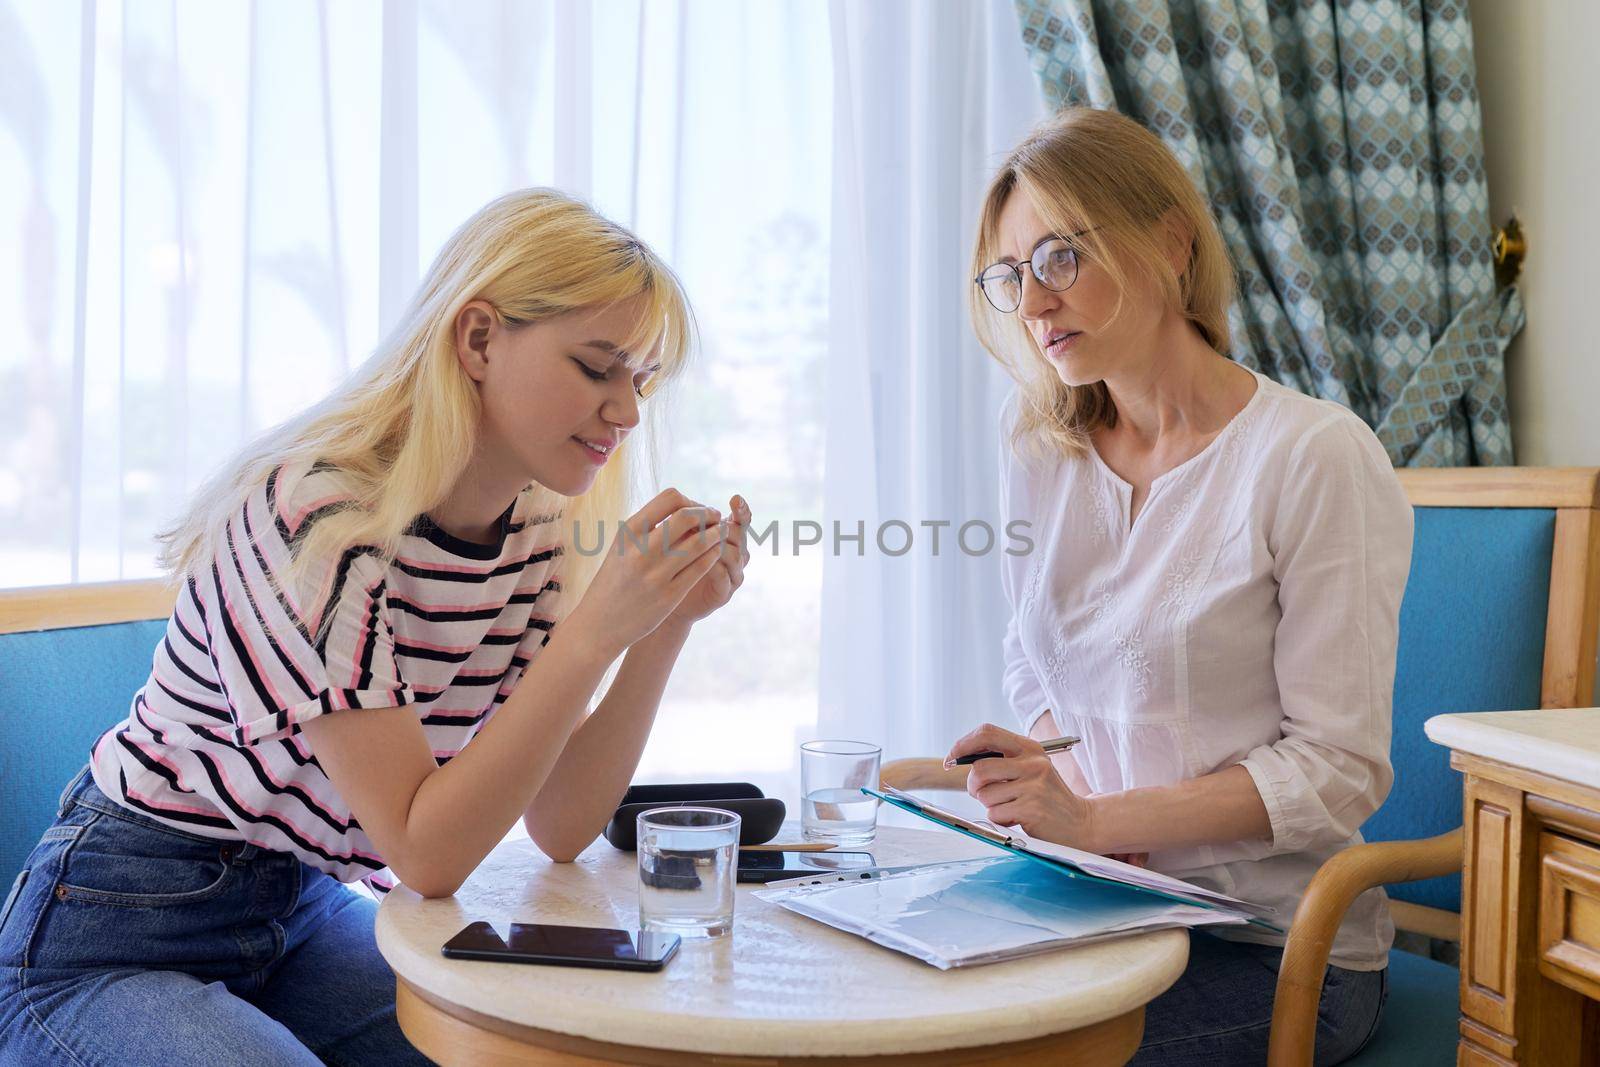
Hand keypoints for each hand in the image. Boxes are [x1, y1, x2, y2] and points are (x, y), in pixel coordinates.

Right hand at [565, 488, 734, 658]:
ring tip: (722, 532)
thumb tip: (685, 509)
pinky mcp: (668, 596)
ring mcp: (655, 574)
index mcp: (628, 532)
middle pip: (687, 516)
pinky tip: (716, 553)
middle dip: (708, 514)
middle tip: (716, 518)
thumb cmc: (615, 580)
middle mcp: (641, 550)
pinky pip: (700, 568)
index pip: (670, 498)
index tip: (697, 510)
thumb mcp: (622, 547)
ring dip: (716, 534)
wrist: (599, 624)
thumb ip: (647, 528)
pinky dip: (713, 555)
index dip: (691, 501)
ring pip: (699, 542)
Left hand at [668, 495, 750, 625]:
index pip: (742, 518)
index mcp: (728, 536)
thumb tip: (678, 498)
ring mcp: (733, 574)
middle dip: (721, 527)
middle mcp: (736, 553)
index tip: (735, 499)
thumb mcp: (676, 538)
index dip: (742, 508)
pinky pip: (725, 576)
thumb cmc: (670, 563)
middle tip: (700, 525)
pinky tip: (697, 562)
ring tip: (697, 540)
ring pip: (736, 554)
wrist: (664, 601)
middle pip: (740, 534)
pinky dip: (713, 566)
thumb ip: (684, 522)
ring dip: (717, 545)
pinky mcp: (725, 593)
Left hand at [946, 723, 1098, 850]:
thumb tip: (959, 757)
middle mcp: (1033, 763)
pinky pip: (995, 814)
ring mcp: (1033, 786)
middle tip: (980, 793)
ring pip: (985, 795)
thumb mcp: (1031, 768)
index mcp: (1029, 747)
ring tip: (1010, 806)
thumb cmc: (1047, 796)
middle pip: (979, 769)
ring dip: (990, 805)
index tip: (952, 758)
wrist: (1080, 822)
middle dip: (972, 785)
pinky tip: (1019, 817)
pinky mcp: (1032, 809)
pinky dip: (1001, 819)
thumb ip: (1002, 760)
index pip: (987, 733)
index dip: (963, 744)